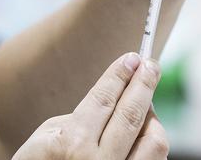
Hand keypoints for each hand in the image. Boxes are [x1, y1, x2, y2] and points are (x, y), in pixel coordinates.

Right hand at [12, 53, 167, 159]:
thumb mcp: (46, 136)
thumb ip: (81, 117)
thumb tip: (116, 97)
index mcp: (71, 142)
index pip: (103, 99)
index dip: (119, 75)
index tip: (131, 57)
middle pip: (131, 113)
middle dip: (144, 83)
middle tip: (150, 64)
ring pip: (153, 140)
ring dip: (152, 114)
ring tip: (145, 101)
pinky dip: (151, 140)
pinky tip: (145, 129)